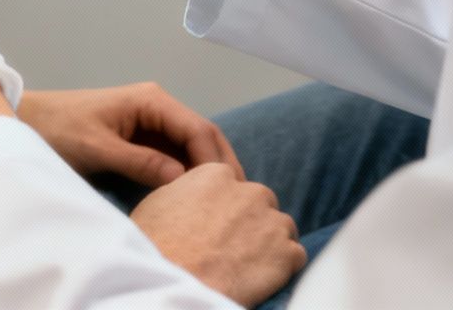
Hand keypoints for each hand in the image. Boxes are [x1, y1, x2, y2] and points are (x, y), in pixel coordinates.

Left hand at [18, 83, 242, 188]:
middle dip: (220, 165)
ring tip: (222, 203)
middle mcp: (157, 107)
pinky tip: (196, 197)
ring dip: (206, 171)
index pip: (198, 129)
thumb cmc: (58, 129)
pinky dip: (188, 174)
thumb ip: (140, 161)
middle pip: (202, 136)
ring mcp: (151, 123)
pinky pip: (175, 156)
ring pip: (192, 147)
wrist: (27, 122)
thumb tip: (183, 177)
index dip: (215, 160)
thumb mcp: (98, 148)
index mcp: (151, 101)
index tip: (225, 191)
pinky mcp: (142, 139)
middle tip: (237, 201)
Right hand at [131, 164, 305, 306]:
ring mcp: (271, 222)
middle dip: (252, 220)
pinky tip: (261, 277)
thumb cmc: (156, 244)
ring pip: (282, 227)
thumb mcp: (159, 201)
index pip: (232, 183)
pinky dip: (284, 267)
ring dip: (270, 242)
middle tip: (233, 245)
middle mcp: (249, 192)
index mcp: (216, 174)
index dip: (226, 205)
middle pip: (261, 201)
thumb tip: (194, 196)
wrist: (172, 278)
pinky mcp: (287, 253)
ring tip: (247, 263)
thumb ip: (188, 189)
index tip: (218, 223)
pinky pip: (295, 255)